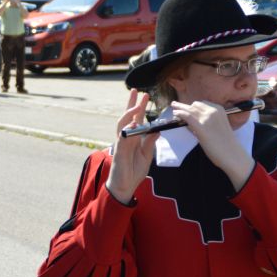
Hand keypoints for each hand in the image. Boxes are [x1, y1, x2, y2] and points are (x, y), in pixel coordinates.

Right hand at [106, 89, 158, 203]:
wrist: (125, 186)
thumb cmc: (134, 171)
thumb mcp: (147, 155)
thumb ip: (150, 142)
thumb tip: (157, 129)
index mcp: (134, 138)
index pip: (137, 119)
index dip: (140, 107)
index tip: (146, 96)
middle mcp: (127, 137)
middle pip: (127, 117)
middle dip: (132, 103)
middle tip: (137, 90)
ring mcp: (122, 143)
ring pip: (122, 124)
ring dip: (129, 113)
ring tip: (136, 104)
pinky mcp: (120, 151)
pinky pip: (122, 138)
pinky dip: (127, 130)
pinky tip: (132, 123)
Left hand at [171, 101, 254, 191]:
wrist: (232, 154)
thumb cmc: (227, 143)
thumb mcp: (220, 125)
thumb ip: (208, 121)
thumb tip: (194, 121)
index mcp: (219, 109)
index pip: (203, 104)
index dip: (193, 106)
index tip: (187, 107)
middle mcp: (213, 111)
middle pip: (195, 105)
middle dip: (186, 106)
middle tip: (176, 105)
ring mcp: (206, 119)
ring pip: (190, 109)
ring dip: (180, 108)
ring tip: (173, 108)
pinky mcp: (201, 127)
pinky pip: (187, 117)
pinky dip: (180, 113)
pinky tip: (175, 113)